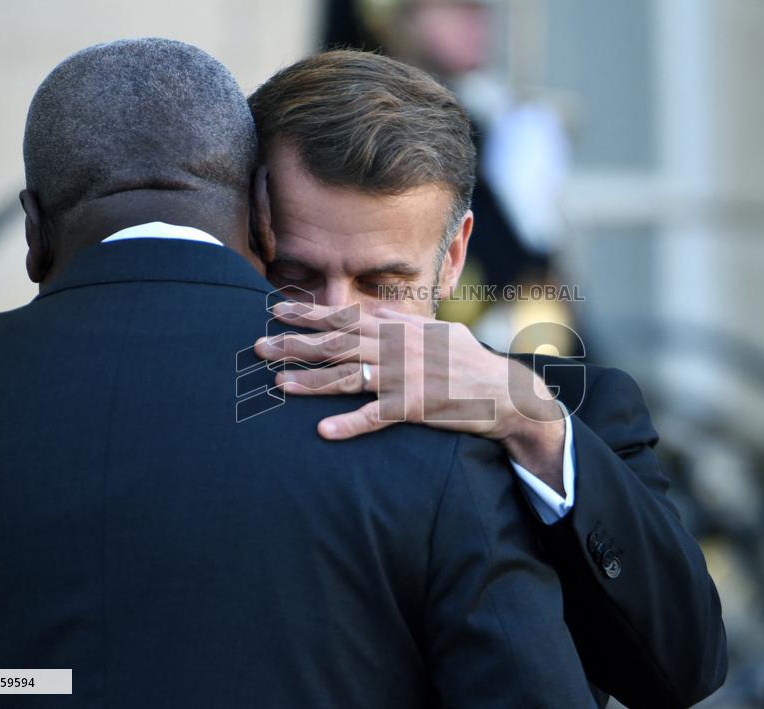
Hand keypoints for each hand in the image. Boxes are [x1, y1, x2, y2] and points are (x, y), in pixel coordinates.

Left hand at [254, 301, 567, 493]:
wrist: (505, 391)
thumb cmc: (469, 361)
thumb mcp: (438, 332)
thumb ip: (404, 322)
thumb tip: (376, 312)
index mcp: (400, 329)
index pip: (345, 317)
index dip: (309, 313)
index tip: (276, 310)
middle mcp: (397, 348)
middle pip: (337, 345)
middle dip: (296, 344)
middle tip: (259, 346)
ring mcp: (404, 377)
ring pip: (348, 377)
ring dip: (311, 381)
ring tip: (278, 384)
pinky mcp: (415, 407)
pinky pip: (377, 416)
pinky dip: (350, 424)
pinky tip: (323, 431)